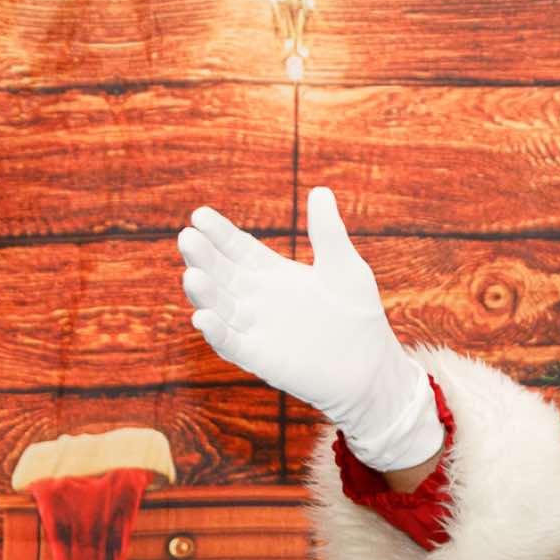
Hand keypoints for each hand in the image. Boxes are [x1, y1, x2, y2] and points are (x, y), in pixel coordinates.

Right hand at [179, 188, 441, 471]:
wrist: (372, 368)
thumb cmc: (359, 317)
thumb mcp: (344, 267)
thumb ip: (328, 233)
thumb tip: (320, 191)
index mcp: (274, 275)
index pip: (238, 250)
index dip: (219, 233)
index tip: (200, 214)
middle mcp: (257, 300)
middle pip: (222, 274)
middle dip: (204, 256)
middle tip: (188, 237)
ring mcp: (255, 329)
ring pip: (220, 306)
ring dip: (204, 292)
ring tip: (192, 273)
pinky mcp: (259, 358)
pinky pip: (231, 344)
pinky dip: (216, 332)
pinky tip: (203, 317)